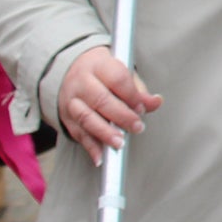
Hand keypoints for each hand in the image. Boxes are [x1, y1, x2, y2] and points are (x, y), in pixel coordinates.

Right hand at [58, 46, 161, 164]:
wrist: (70, 70)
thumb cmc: (103, 72)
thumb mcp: (122, 71)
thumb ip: (138, 89)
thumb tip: (155, 102)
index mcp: (98, 65)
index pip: (117, 80)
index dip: (131, 96)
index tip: (142, 108)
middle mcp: (81, 81)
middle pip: (101, 100)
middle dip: (121, 116)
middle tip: (137, 128)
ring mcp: (70, 100)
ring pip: (86, 118)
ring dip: (104, 133)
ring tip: (120, 143)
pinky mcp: (65, 117)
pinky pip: (77, 133)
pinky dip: (90, 147)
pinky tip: (101, 157)